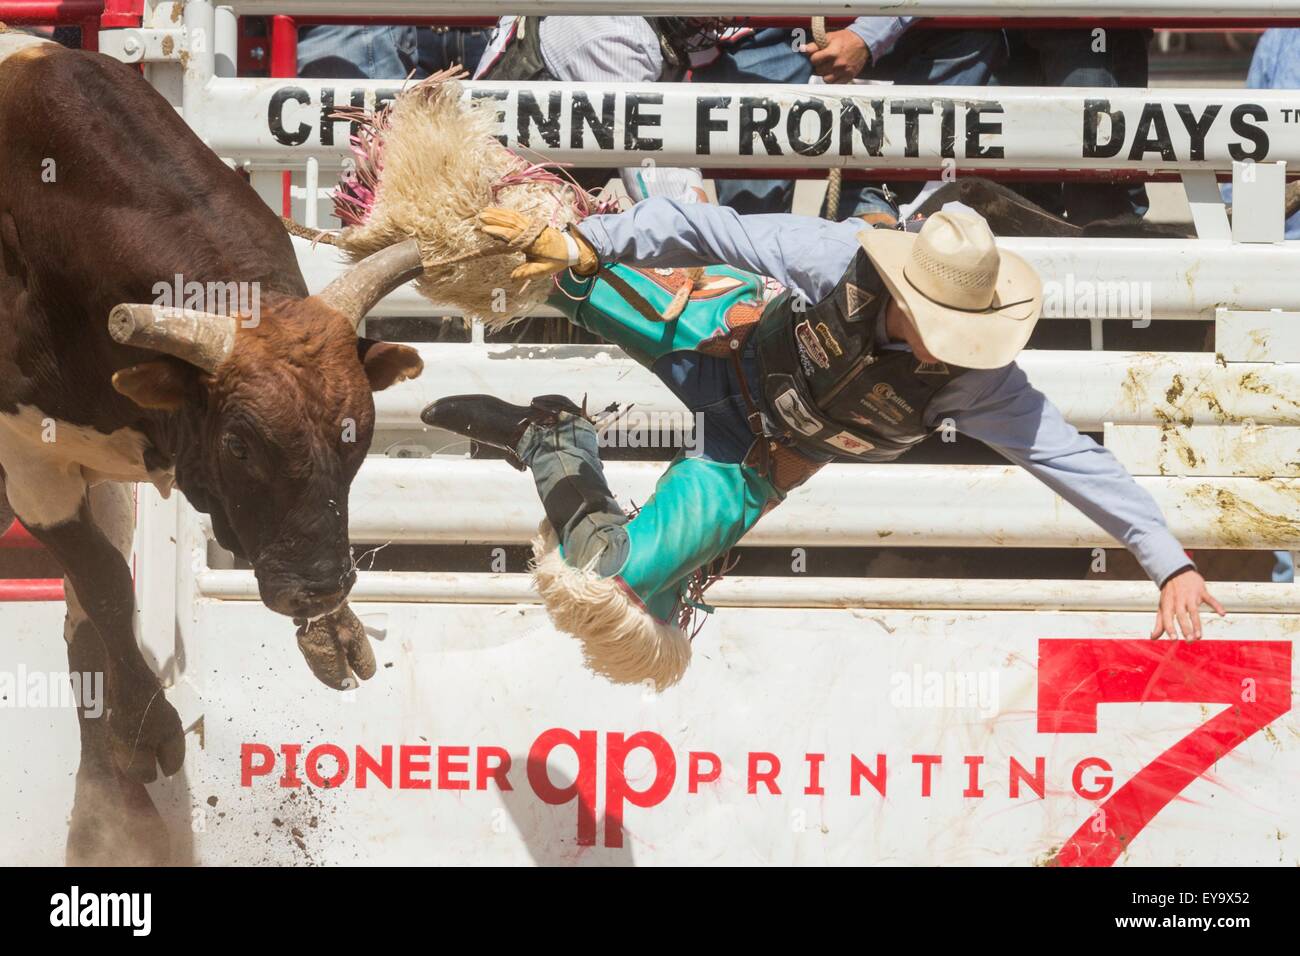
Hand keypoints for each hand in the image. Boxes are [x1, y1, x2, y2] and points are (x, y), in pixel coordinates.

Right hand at [477, 207, 598, 279]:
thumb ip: (527, 273)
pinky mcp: (532, 222)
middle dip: (495, 219)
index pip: (513, 235)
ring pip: (513, 217)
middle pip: (511, 223)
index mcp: (533, 243)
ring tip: (484, 211)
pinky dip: (506, 212)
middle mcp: (531, 231)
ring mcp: (532, 225)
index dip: (499, 232)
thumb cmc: (556, 260)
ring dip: (498, 213)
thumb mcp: (543, 270)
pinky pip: (517, 215)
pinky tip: (497, 210)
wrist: (570, 248)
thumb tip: (512, 278)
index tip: (486, 230)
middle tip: (480, 217)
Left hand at [800, 30, 869, 83]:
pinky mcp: (848, 77)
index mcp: (833, 52)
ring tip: (829, 66)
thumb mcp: (830, 37)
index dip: (814, 57)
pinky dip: (832, 79)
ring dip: (825, 73)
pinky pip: (834, 84)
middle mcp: (838, 64)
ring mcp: (843, 72)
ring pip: (825, 79)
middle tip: (823, 60)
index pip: (814, 60)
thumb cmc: (847, 39)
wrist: (863, 42)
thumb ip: (815, 44)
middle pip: (818, 70)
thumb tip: (802, 49)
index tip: (816, 56)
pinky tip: (834, 72)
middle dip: (819, 65)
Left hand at [1151, 569, 1225, 639]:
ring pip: (1194, 610)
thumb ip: (1160, 623)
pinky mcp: (1201, 591)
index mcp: (1168, 604)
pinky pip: (1210, 599)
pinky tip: (1222, 613)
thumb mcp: (1162, 606)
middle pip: (1181, 615)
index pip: (1167, 617)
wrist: (1176, 572)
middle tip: (1189, 640)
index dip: (1169, 628)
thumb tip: (1153, 637)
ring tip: (1199, 636)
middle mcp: (1178, 600)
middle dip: (1185, 628)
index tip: (1173, 639)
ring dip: (1197, 623)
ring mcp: (1190, 595)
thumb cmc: (1169, 593)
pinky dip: (1217, 605)